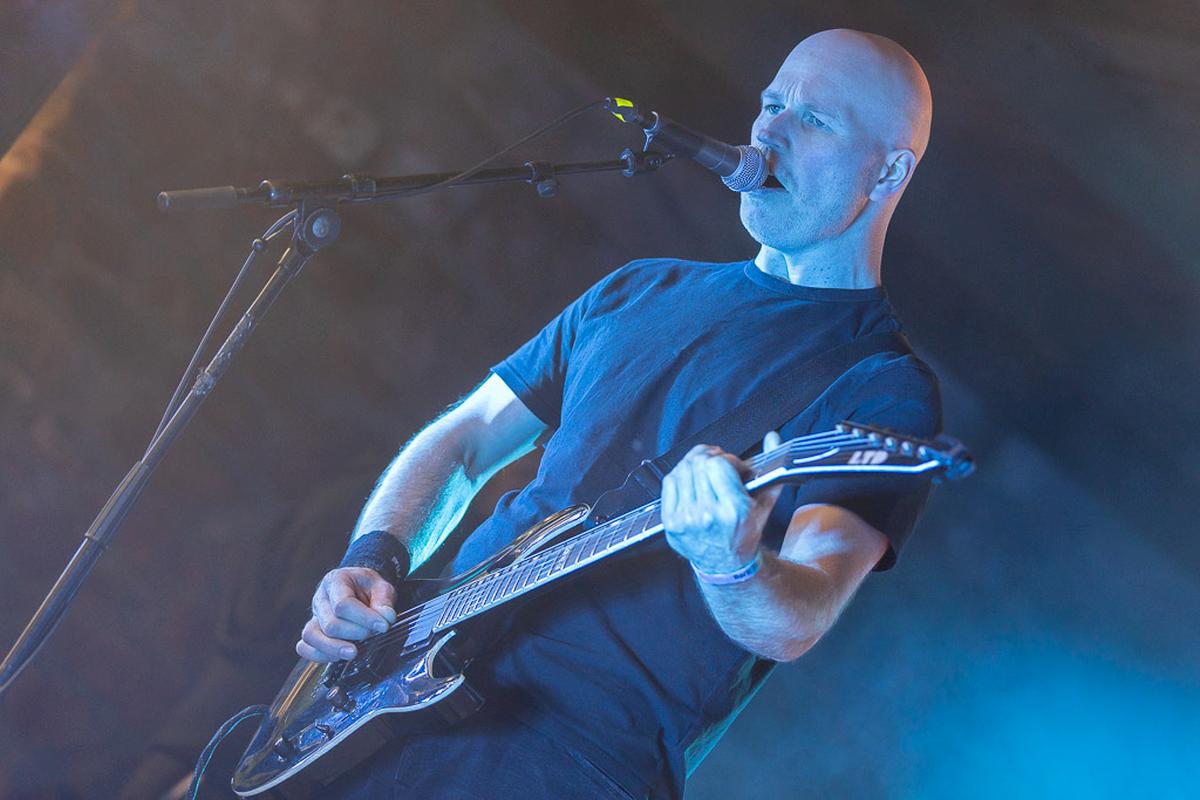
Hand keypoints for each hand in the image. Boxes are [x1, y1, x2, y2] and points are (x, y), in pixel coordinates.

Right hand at [297, 567, 396, 662]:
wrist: (358, 588)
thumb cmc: (367, 587)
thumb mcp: (380, 585)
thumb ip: (384, 600)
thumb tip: (386, 618)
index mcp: (336, 581)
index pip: (343, 604)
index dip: (364, 618)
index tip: (383, 626)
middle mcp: (321, 598)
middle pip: (330, 624)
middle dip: (354, 633)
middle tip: (372, 634)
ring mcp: (314, 616)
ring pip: (312, 636)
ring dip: (334, 648)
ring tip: (354, 652)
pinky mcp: (312, 631)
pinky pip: (304, 646)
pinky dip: (318, 655)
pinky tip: (337, 657)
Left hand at [661, 432, 783, 573]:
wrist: (727, 566)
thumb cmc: (746, 533)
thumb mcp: (765, 502)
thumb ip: (771, 468)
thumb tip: (772, 437)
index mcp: (733, 510)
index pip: (718, 464)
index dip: (727, 459)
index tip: (734, 467)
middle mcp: (707, 515)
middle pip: (699, 464)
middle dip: (710, 457)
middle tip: (719, 465)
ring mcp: (686, 519)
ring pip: (682, 469)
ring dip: (695, 464)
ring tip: (706, 472)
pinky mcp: (670, 522)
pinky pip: (669, 482)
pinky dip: (680, 475)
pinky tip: (692, 482)